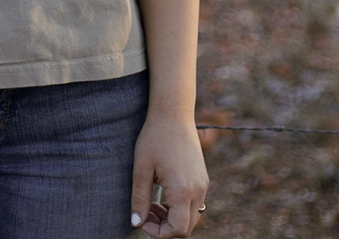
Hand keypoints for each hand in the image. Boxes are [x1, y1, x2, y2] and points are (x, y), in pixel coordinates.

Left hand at [130, 114, 207, 236]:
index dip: (158, 233)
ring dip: (172, 218)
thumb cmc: (155, 137)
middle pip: (186, 227)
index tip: (142, 220)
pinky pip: (194, 204)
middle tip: (146, 213)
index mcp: (183, 190)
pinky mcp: (202, 178)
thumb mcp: (141, 168)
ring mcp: (203, 184)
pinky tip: (162, 194)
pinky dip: (179, 207)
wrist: (173, 113)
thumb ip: (139, 198)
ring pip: (191, 217)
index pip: (177, 230)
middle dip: (165, 227)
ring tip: (152, 204)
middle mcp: (198, 190)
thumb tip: (136, 223)